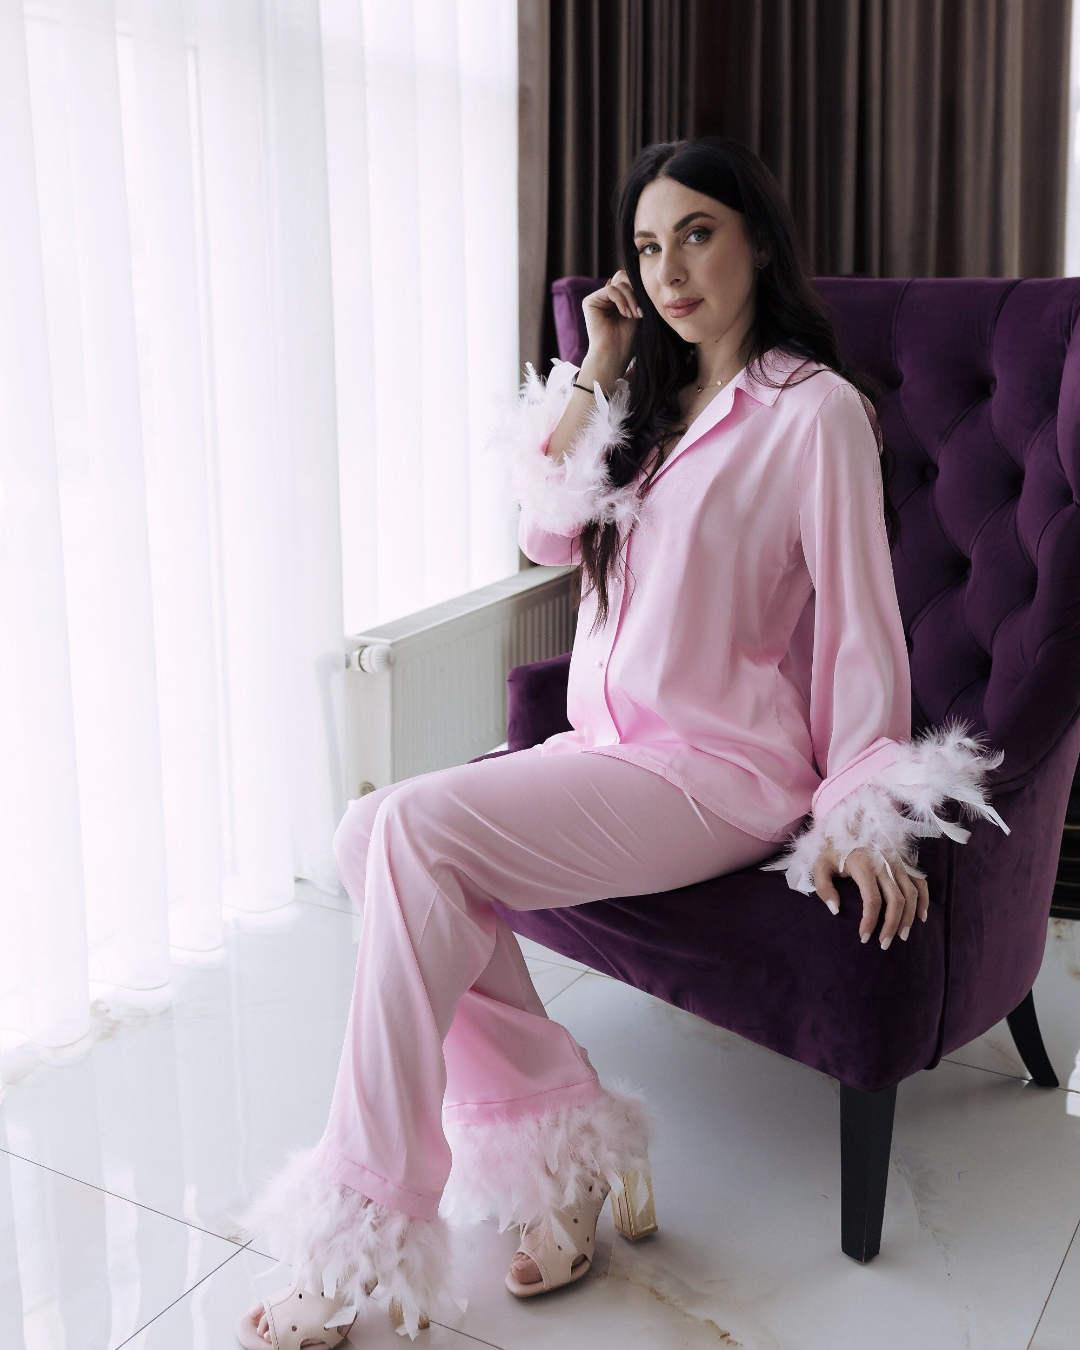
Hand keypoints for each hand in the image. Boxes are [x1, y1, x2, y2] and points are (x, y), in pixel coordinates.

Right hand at [580, 269, 642, 384]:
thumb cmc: (627, 340)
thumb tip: (640, 274)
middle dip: (635, 292)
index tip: (645, 309)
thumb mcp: (638, 311)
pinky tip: (624, 314)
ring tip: (633, 316)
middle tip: (639, 312)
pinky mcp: (590, 301)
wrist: (614, 355)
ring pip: (619, 283)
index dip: (639, 289)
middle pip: (623, 278)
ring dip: (630, 299)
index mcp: (616, 300)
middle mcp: (605, 298)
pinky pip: (611, 289)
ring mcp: (597, 299)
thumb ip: (638, 293)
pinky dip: (621, 300)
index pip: (629, 281)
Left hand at [812, 846, 929, 949]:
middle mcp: (884, 864)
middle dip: (892, 925)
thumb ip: (824, 888)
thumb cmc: (832, 849)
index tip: (864, 937)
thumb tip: (835, 910)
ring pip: (911, 894)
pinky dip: (923, 900)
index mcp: (864, 865)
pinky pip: (920, 882)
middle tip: (885, 944)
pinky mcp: (904, 862)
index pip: (872, 900)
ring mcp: (897, 862)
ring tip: (902, 936)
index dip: (870, 922)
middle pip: (896, 900)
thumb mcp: (820, 865)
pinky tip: (920, 917)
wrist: (846, 824)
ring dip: (909, 917)